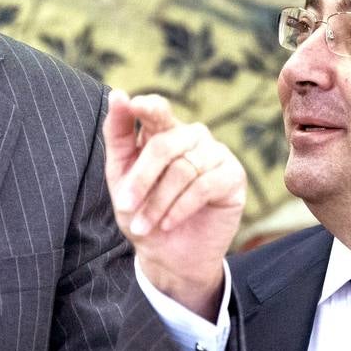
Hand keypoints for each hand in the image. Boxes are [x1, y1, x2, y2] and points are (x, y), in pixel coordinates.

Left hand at [103, 89, 244, 320]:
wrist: (168, 256)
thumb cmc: (143, 212)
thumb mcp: (120, 176)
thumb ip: (118, 135)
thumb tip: (118, 94)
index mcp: (164, 131)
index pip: (157, 109)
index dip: (146, 106)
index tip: (132, 104)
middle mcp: (192, 137)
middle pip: (165, 144)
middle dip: (141, 179)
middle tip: (125, 206)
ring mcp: (215, 154)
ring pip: (183, 169)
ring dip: (158, 202)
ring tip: (145, 225)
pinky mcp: (233, 176)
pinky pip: (204, 185)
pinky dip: (180, 207)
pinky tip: (168, 223)